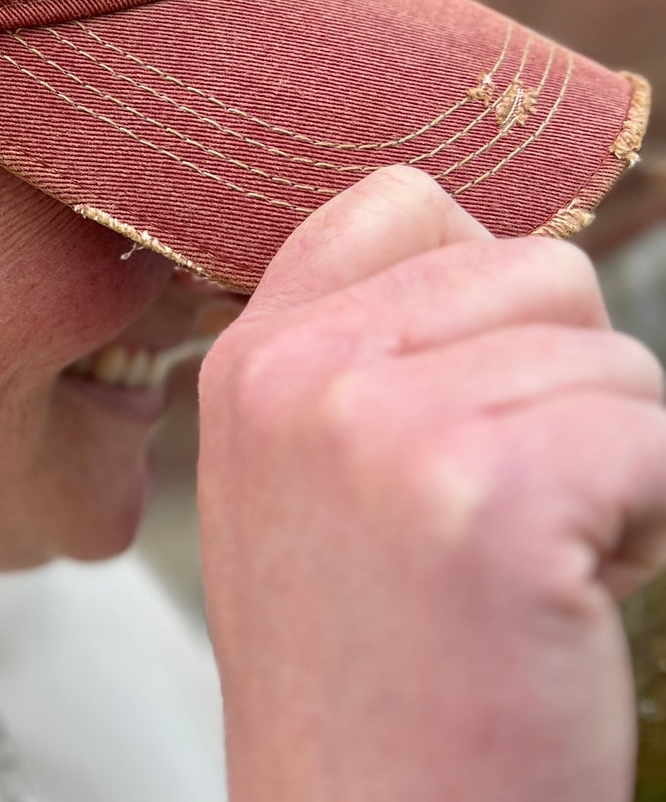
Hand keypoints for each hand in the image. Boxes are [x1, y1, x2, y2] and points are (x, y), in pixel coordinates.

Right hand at [197, 165, 665, 801]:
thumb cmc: (366, 675)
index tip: (485, 388)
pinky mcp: (486, 493)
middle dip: (566, 383)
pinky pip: (656, 438)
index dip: (483, 283)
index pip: (401, 202)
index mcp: (253, 359)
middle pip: (536, 267)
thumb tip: (490, 251)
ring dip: (616, 461)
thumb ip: (360, 355)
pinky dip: (654, 519)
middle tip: (509, 509)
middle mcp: (301, 372)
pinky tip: (573, 603)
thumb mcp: (298, 484)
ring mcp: (381, 424)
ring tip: (534, 566)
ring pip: (612, 355)